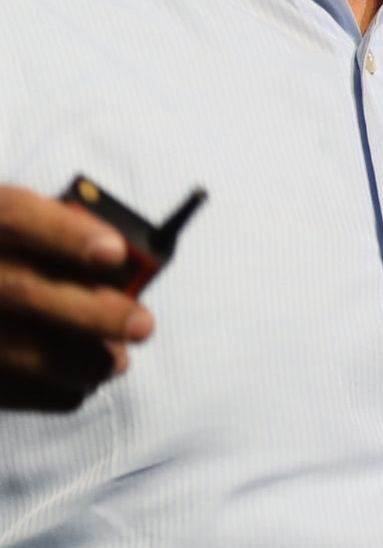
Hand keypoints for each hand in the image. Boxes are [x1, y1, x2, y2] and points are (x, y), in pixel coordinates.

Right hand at [0, 185, 154, 411]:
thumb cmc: (16, 257)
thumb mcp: (29, 228)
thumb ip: (68, 235)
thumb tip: (123, 270)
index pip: (14, 216)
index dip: (66, 234)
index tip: (115, 252)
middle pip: (19, 290)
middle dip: (91, 313)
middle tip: (142, 326)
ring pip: (11, 348)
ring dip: (78, 362)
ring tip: (115, 363)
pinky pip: (3, 390)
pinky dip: (51, 392)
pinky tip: (79, 385)